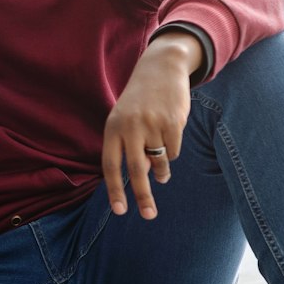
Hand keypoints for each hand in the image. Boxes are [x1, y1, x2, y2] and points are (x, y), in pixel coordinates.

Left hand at [102, 31, 201, 218]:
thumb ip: (128, 148)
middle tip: (149, 215)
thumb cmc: (139, 102)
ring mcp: (152, 124)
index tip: (120, 210)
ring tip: (162, 172)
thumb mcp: (125, 121)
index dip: (114, 189)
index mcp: (112, 128)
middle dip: (142, 196)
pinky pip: (174, 151)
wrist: (160, 69)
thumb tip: (143, 177)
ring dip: (162, 171)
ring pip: (159, 162)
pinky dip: (173, 152)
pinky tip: (170, 138)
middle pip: (136, 170)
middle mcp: (130, 127)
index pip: (110, 165)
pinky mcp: (172, 122)